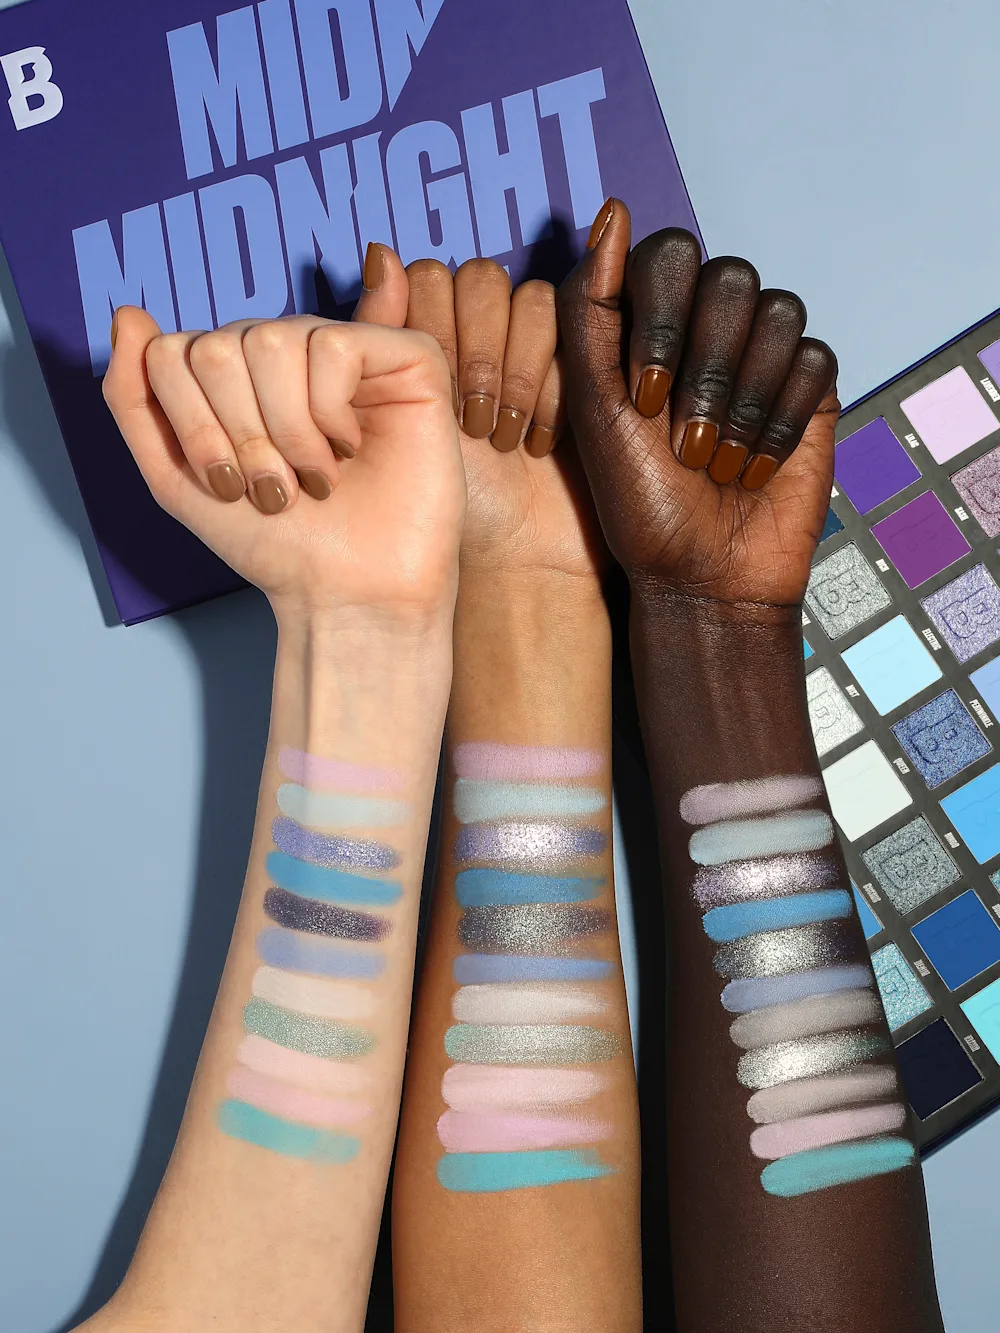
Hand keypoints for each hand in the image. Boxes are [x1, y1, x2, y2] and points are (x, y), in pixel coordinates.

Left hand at [103, 310, 464, 621]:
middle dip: (237, 434)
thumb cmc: (279, 545)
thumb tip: (128, 316)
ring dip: (285, 430)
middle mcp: (291, 352)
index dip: (193, 425)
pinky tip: (349, 449)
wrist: (351, 594)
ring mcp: (348, 351)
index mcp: (240, 375)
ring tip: (313, 477)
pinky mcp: (407, 359)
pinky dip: (329, 413)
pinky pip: (334, 346)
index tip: (231, 485)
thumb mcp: (176, 480)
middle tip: (275, 488)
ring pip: (274, 340)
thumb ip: (135, 398)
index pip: (175, 352)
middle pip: (219, 346)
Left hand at [354, 245, 603, 584]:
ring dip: (513, 373)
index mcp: (426, 336)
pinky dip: (548, 391)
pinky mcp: (580, 369)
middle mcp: (479, 332)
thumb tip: (380, 250)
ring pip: (529, 298)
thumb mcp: (390, 415)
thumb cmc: (438, 501)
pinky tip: (537, 443)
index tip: (431, 402)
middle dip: (476, 355)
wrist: (507, 555)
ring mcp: (532, 348)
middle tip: (472, 425)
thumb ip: (379, 335)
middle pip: (480, 277)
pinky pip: (570, 332)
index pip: (430, 275)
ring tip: (501, 439)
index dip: (433, 328)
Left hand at [558, 200, 839, 607]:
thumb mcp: (592, 408)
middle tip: (685, 443)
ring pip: (779, 312)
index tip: (645, 399)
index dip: (662, 323)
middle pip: (729, 278)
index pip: (669, 255)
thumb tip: (612, 211)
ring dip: (743, 401)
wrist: (699, 576)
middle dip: (706, 369)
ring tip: (718, 462)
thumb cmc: (637, 501)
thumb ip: (590, 309)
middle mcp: (708, 325)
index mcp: (648, 322)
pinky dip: (781, 419)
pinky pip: (815, 358)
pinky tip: (756, 466)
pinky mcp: (812, 387)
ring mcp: (763, 353)